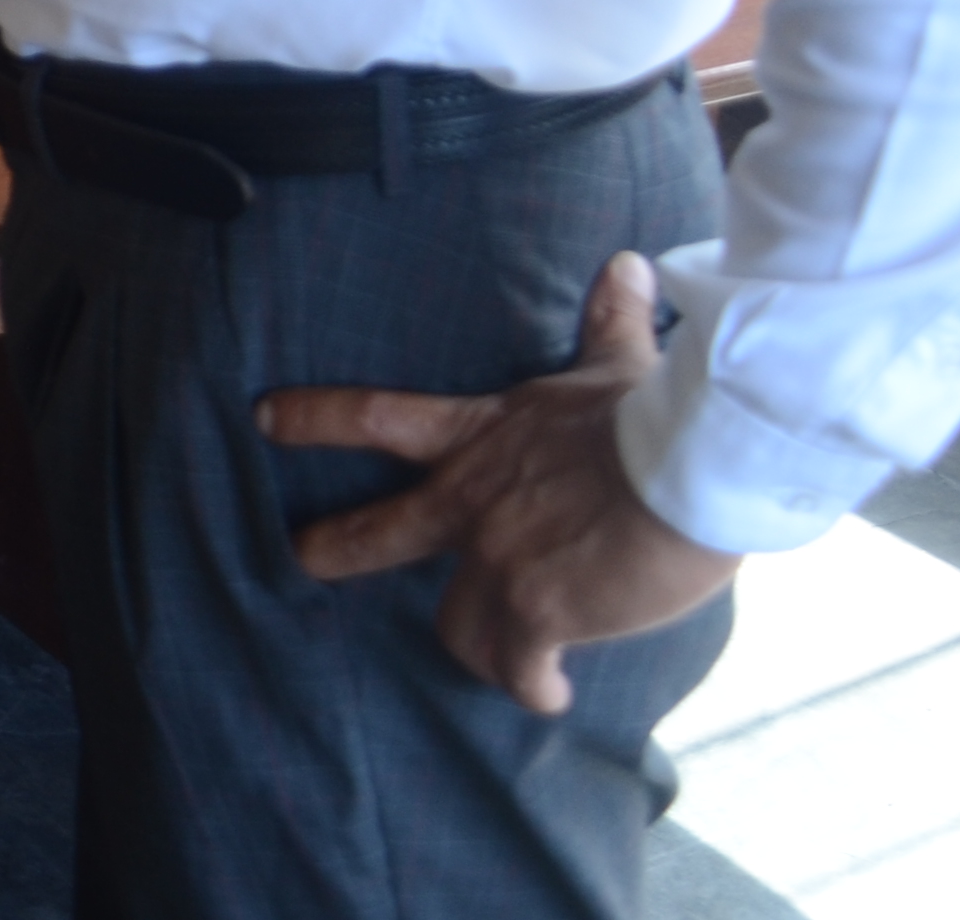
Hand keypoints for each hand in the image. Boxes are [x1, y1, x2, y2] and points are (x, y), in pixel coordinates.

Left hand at [259, 251, 743, 715]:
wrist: (694, 472)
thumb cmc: (659, 415)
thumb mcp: (619, 364)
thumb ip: (608, 323)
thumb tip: (624, 265)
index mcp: (480, 438)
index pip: (375, 418)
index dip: (315, 418)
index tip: (264, 417)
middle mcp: (472, 503)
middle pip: (376, 532)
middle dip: (332, 548)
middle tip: (302, 557)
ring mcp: (497, 561)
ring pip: (453, 624)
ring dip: (476, 646)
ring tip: (502, 662)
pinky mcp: (537, 614)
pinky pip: (515, 669)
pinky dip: (531, 687)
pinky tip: (548, 695)